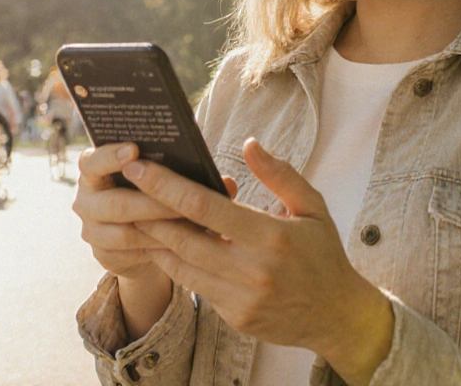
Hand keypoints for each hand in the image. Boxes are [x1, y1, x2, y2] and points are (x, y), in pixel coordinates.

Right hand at [74, 143, 182, 277]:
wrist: (140, 234)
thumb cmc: (149, 190)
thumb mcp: (150, 173)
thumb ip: (159, 164)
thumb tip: (199, 161)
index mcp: (91, 170)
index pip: (93, 162)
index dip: (112, 156)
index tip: (134, 150)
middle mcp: (85, 200)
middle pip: (116, 204)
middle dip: (153, 203)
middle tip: (184, 202)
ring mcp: (91, 231)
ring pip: (127, 233)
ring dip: (161, 229)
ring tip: (191, 224)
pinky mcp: (103, 256)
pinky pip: (133, 254)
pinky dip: (158, 247)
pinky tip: (181, 243)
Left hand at [125, 138, 392, 384]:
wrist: (336, 315)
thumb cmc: (323, 253)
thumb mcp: (313, 207)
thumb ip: (280, 174)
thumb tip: (249, 143)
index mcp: (271, 235)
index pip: (205, 207)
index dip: (167, 186)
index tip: (141, 168)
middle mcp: (252, 269)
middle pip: (183, 237)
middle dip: (147, 212)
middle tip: (124, 189)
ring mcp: (241, 297)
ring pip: (181, 265)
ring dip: (154, 239)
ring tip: (133, 214)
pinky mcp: (233, 316)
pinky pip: (194, 285)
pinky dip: (174, 264)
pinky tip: (162, 244)